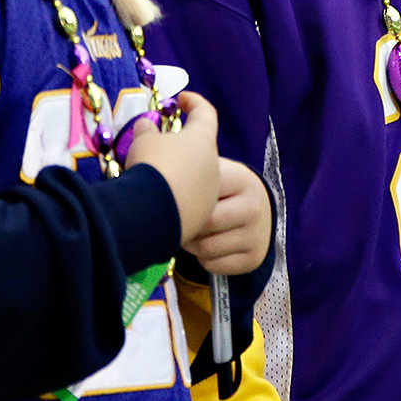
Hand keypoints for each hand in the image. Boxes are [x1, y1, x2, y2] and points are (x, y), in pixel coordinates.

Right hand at [123, 90, 220, 241]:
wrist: (153, 213)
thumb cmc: (153, 165)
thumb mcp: (144, 141)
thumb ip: (147, 131)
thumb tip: (146, 125)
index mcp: (203, 140)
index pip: (205, 113)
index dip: (194, 102)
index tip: (183, 98)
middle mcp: (213, 166)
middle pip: (199, 150)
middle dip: (180, 147)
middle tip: (157, 146)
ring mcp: (209, 193)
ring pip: (193, 178)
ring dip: (176, 174)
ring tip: (151, 177)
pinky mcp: (200, 217)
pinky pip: (186, 202)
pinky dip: (172, 197)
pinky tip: (154, 200)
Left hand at [184, 158, 270, 274]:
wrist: (256, 210)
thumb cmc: (222, 189)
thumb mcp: (213, 171)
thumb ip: (187, 161)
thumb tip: (143, 135)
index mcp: (241, 178)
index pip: (205, 192)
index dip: (183, 199)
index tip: (175, 197)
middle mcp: (253, 206)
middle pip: (206, 224)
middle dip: (185, 226)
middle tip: (178, 222)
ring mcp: (257, 234)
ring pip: (206, 249)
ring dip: (190, 245)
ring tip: (190, 234)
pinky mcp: (254, 258)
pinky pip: (213, 266)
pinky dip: (202, 260)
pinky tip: (204, 248)